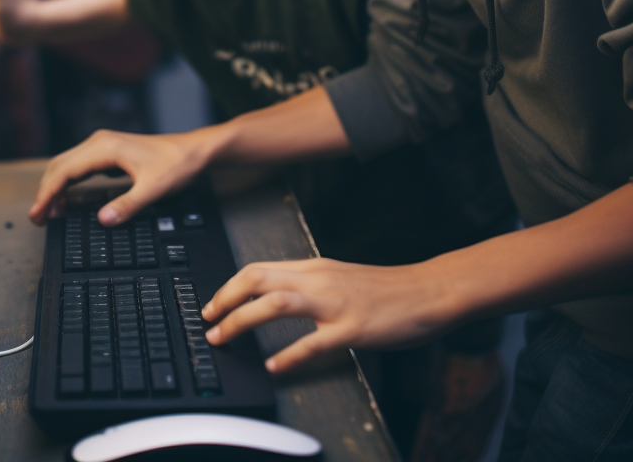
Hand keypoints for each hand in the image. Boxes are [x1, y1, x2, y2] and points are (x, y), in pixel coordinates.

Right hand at [29, 127, 217, 226]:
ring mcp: (103, 145)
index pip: (64, 172)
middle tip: (38, 219)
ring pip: (67, 164)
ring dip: (55, 187)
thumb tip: (102, 221)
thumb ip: (127, 206)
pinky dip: (68, 182)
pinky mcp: (109, 151)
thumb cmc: (176, 165)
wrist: (193, 150)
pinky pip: (79, 165)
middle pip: (59, 166)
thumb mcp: (153, 189)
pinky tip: (68, 199)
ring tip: (49, 213)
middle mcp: (100, 142)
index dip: (47, 194)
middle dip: (45, 192)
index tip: (38, 215)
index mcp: (105, 148)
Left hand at [202, 257, 448, 372]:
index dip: (229, 286)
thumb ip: (308, 283)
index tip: (212, 304)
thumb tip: (275, 294)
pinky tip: (274, 366)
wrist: (425, 290)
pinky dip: (288, 355)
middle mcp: (318, 279)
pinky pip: (313, 342)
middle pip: (257, 279)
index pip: (258, 269)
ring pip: (276, 304)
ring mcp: (334, 303)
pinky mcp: (352, 328)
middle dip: (224, 299)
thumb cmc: (385, 288)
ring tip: (224, 337)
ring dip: (242, 320)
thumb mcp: (338, 276)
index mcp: (313, 267)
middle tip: (207, 321)